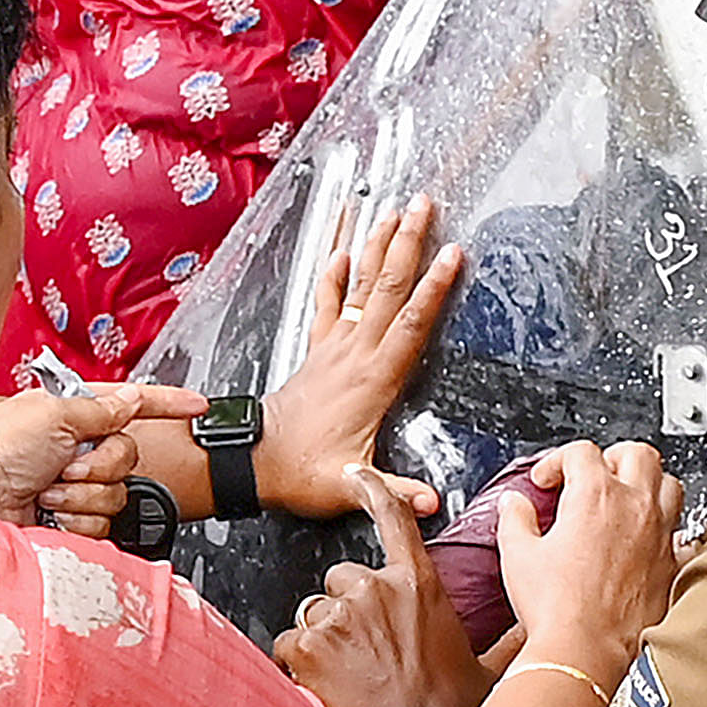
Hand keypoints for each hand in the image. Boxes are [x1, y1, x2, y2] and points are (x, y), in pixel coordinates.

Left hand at [0, 381, 207, 529]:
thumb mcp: (52, 414)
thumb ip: (101, 408)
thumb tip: (130, 396)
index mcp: (73, 415)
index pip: (130, 405)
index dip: (165, 403)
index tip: (196, 404)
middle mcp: (75, 449)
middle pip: (128, 456)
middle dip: (99, 464)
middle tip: (66, 464)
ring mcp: (74, 487)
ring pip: (116, 493)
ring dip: (81, 494)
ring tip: (49, 492)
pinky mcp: (71, 521)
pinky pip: (101, 523)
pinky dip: (75, 520)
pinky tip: (50, 514)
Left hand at [262, 198, 464, 522]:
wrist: (254, 462)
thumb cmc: (304, 474)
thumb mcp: (352, 488)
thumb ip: (393, 493)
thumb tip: (430, 502)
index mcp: (373, 380)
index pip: (411, 324)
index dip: (434, 289)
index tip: (453, 253)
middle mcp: (354, 354)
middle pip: (388, 288)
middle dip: (409, 243)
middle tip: (424, 203)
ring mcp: (334, 348)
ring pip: (361, 285)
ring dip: (377, 245)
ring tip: (393, 209)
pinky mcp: (316, 350)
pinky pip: (328, 302)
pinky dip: (335, 274)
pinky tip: (343, 248)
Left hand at [276, 468, 493, 706]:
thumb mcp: (488, 668)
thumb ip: (509, 638)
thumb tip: (540, 628)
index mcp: (418, 585)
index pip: (393, 520)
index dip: (373, 490)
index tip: (355, 473)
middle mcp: (375, 589)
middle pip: (342, 578)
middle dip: (347, 609)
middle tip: (364, 652)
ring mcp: (338, 614)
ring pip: (314, 612)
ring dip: (323, 640)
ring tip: (348, 676)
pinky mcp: (307, 644)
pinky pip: (289, 643)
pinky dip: (298, 664)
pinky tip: (324, 687)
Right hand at [496, 441, 684, 681]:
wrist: (585, 651)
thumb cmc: (555, 607)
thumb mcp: (518, 554)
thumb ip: (515, 519)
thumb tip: (514, 504)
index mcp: (596, 495)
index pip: (582, 452)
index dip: (558, 460)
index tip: (548, 481)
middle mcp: (635, 508)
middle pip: (638, 454)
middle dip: (613, 457)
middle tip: (594, 475)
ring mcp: (659, 536)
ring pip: (670, 485)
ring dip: (648, 484)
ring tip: (626, 499)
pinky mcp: (672, 567)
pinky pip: (681, 535)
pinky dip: (667, 532)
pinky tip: (649, 543)